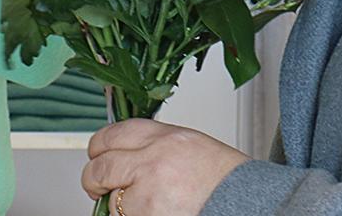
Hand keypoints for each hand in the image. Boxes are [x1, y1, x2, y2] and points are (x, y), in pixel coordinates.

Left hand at [82, 119, 248, 215]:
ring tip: (144, 205)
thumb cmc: (223, 179)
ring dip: (118, 206)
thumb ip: (154, 146)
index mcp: (165, 137)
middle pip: (100, 166)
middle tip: (98, 187)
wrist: (247, 202)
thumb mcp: (189, 146)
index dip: (99, 147)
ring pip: (111, 200)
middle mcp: (153, 160)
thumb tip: (123, 153)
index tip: (97, 156)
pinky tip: (154, 213)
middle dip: (94, 179)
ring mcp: (148, 192)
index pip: (113, 133)